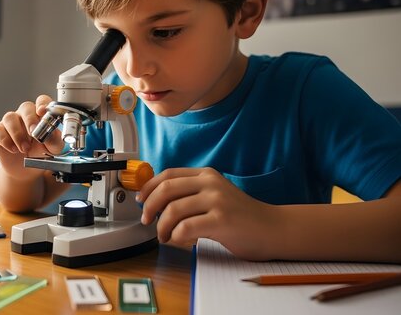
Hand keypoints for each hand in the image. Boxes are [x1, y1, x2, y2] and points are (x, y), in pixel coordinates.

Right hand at [0, 95, 64, 179]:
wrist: (25, 170)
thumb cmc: (40, 154)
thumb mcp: (53, 149)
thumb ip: (54, 139)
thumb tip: (52, 133)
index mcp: (40, 115)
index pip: (42, 101)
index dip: (42, 103)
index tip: (42, 111)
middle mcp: (25, 115)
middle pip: (25, 107)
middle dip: (30, 119)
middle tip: (33, 133)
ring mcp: (10, 123)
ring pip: (10, 117)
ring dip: (18, 134)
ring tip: (24, 148)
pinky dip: (6, 140)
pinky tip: (13, 149)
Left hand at [138, 167, 279, 260]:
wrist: (273, 229)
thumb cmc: (241, 217)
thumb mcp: (214, 196)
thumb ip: (190, 194)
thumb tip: (156, 202)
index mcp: (206, 175)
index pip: (168, 175)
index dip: (149, 188)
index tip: (140, 200)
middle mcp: (211, 183)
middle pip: (166, 190)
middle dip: (150, 207)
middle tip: (147, 221)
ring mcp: (217, 200)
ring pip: (173, 210)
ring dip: (162, 227)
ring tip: (164, 236)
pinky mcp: (222, 220)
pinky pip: (186, 227)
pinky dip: (175, 235)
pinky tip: (178, 240)